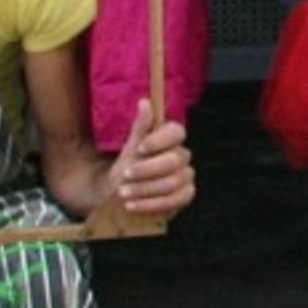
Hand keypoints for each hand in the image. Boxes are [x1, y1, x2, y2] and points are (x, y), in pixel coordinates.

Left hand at [108, 98, 194, 220]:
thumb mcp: (129, 149)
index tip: (139, 149)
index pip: (177, 132)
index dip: (160, 140)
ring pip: (172, 182)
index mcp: (170, 140)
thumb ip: (140, 128)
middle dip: (147, 169)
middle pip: (174, 160)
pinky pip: (174, 200)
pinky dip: (150, 204)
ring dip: (144, 189)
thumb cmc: (127, 170)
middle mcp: (182, 156)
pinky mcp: (185, 196)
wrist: (122, 198)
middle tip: (126, 175)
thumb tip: (144, 102)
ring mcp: (186, 177)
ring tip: (123, 193)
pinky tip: (132, 205)